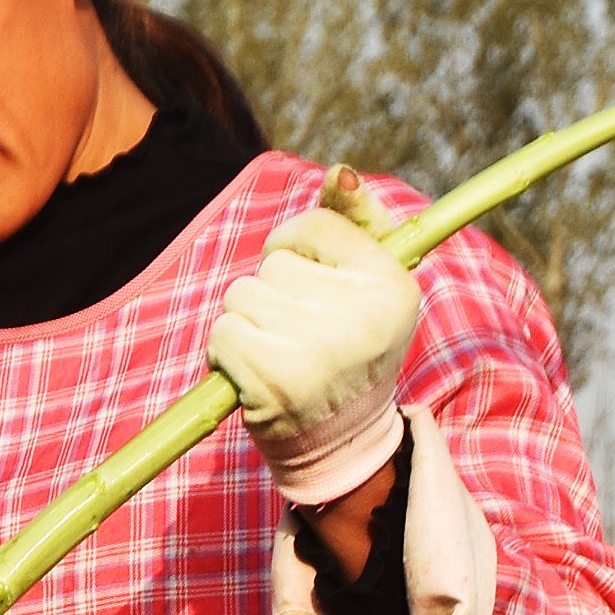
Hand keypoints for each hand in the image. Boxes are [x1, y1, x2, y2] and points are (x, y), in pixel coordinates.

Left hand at [207, 170, 420, 505]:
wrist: (339, 443)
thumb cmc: (351, 351)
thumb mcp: (369, 285)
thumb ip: (355, 222)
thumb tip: (337, 171)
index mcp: (392, 286)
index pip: (316, 225)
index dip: (297, 248)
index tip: (308, 281)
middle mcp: (359, 316)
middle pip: (273, 265)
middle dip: (272, 294)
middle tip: (300, 336)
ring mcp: (315, 349)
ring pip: (242, 296)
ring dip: (247, 323)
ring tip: (279, 355)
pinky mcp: (272, 379)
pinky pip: (222, 332)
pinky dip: (228, 352)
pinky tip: (257, 375)